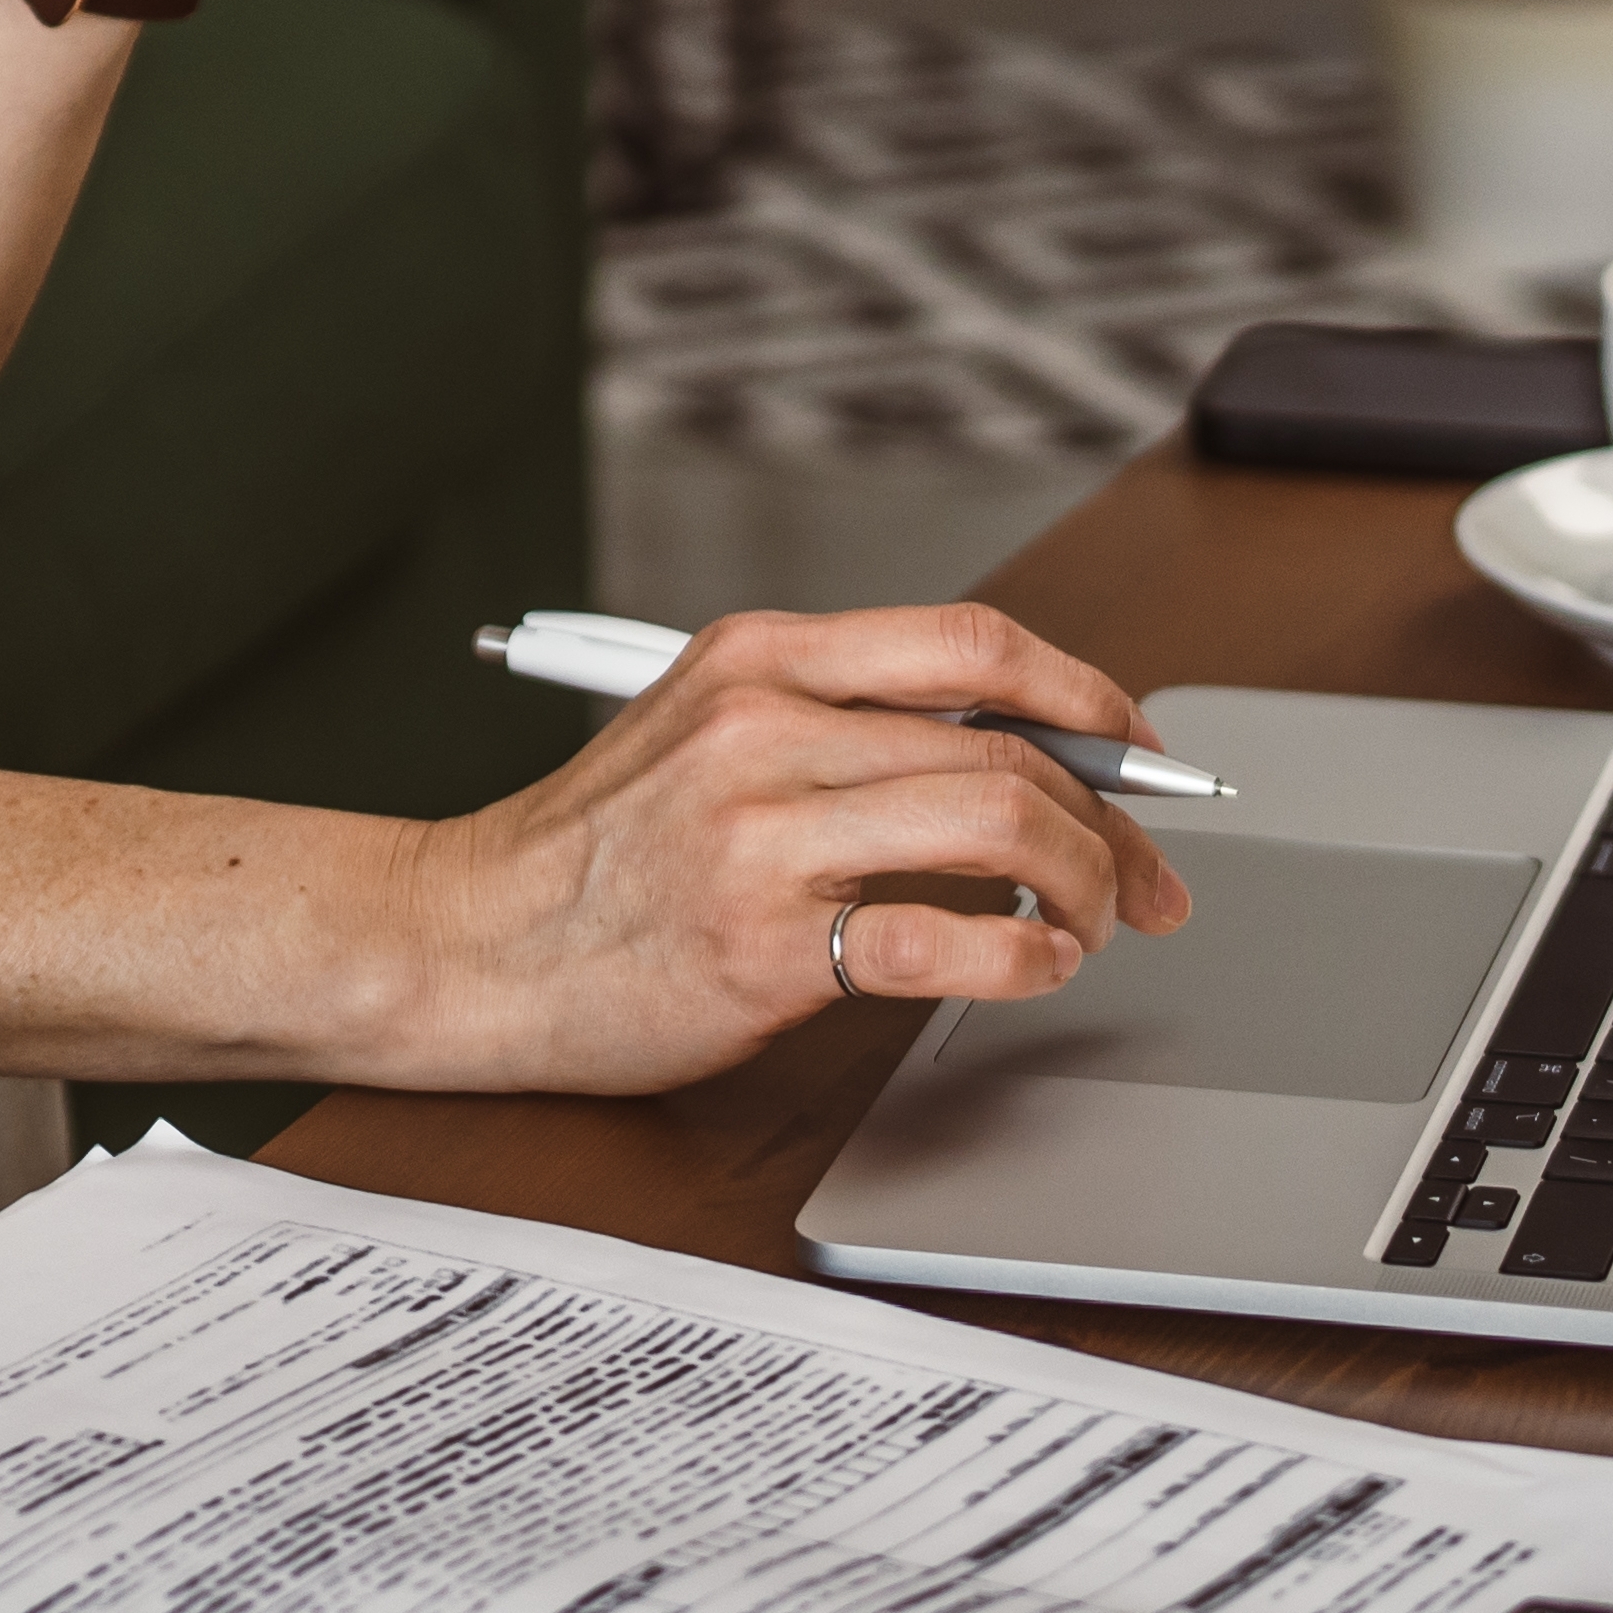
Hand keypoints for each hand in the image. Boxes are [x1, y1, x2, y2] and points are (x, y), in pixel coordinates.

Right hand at [366, 605, 1195, 1098]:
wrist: (462, 944)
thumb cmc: (591, 856)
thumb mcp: (704, 731)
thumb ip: (838, 723)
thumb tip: (1016, 754)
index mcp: (762, 657)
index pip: (977, 645)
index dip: (1090, 697)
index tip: (1141, 753)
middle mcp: (765, 727)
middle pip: (1008, 746)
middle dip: (1114, 819)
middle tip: (1150, 879)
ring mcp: (761, 835)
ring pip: (997, 823)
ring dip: (1087, 882)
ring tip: (1100, 925)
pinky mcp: (760, 945)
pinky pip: (943, 939)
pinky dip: (1025, 954)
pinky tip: (1041, 967)